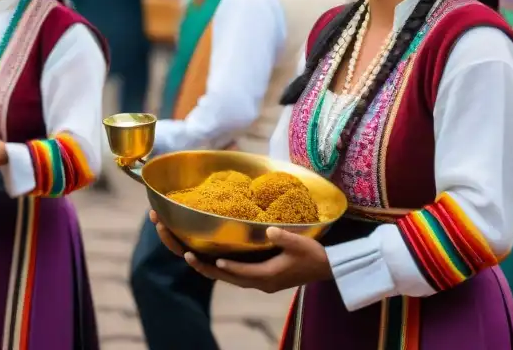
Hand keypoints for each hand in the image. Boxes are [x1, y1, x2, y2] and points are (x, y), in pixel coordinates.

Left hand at [149, 211, 331, 292]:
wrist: (327, 268)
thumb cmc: (314, 254)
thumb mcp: (300, 243)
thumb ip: (284, 237)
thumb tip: (268, 229)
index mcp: (267, 276)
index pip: (239, 272)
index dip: (223, 266)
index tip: (205, 259)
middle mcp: (260, 283)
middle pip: (227, 278)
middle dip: (205, 268)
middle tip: (185, 255)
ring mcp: (261, 283)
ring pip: (229, 278)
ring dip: (210, 269)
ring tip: (189, 257)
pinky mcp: (262, 278)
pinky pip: (236, 276)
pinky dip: (222, 269)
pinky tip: (211, 259)